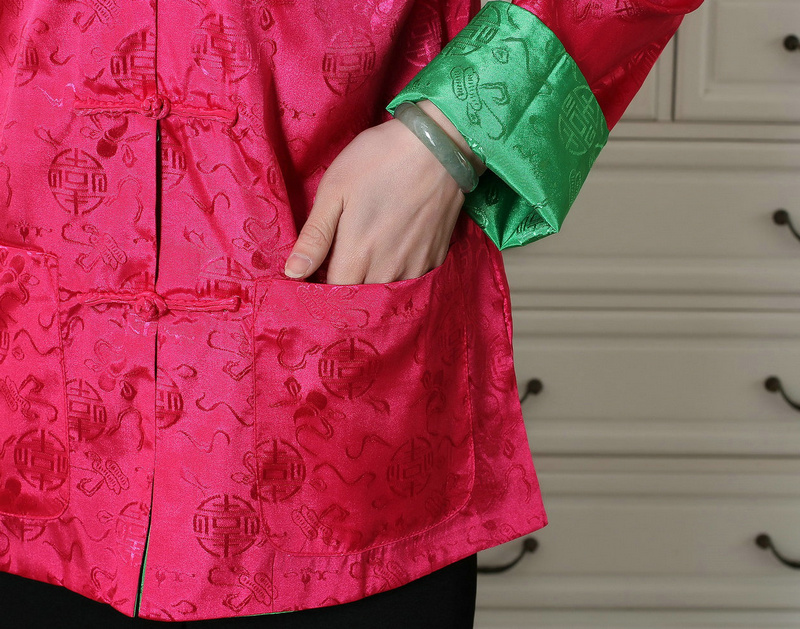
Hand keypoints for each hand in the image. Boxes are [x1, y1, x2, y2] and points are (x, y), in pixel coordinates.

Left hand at [283, 100, 485, 284]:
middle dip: (347, 289)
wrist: (438, 146)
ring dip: (373, 284)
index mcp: (358, 254)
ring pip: (387, 293)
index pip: (334, 294)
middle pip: (361, 299)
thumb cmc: (378, 160)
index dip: (322, 288)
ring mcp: (415, 266)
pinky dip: (398, 275)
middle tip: (340, 262)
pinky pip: (411, 282)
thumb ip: (315, 236)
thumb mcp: (334, 190)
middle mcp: (388, 269)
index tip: (318, 272)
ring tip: (366, 257)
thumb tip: (293, 273)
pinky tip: (392, 252)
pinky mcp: (434, 258)